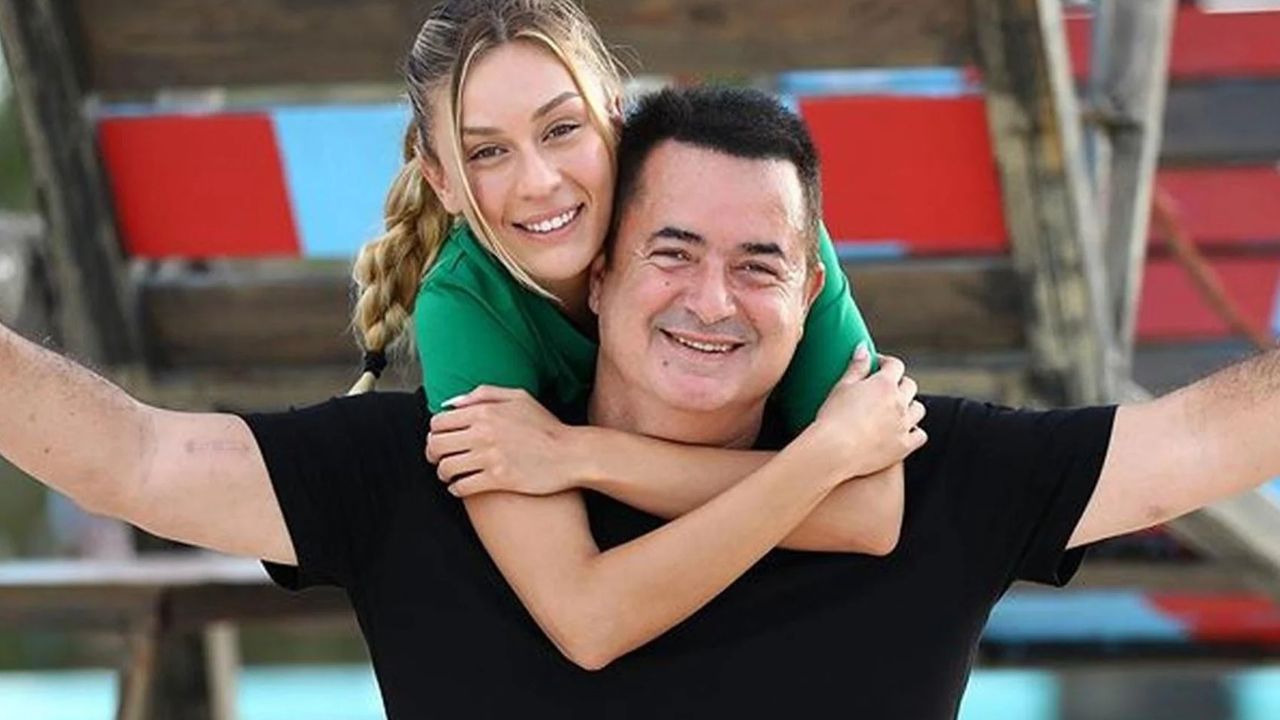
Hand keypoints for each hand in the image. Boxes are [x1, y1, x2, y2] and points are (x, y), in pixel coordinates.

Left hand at [426, 386, 580, 497]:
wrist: (571, 453)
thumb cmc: (546, 426)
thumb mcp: (519, 397)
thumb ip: (483, 394)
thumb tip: (451, 403)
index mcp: (485, 411)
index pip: (439, 422)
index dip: (435, 432)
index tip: (440, 439)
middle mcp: (483, 433)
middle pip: (437, 445)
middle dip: (433, 453)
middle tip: (438, 459)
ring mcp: (490, 457)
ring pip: (446, 468)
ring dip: (443, 473)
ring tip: (450, 474)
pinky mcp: (498, 480)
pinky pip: (462, 487)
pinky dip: (456, 488)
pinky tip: (461, 487)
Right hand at [802, 346, 925, 481]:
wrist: (834, 450)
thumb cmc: (832, 417)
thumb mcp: (842, 387)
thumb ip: (856, 366)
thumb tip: (864, 347)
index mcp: (884, 384)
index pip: (895, 365)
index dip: (886, 363)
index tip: (878, 365)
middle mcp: (899, 402)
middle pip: (910, 386)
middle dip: (899, 384)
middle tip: (885, 389)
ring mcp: (904, 425)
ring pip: (918, 409)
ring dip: (910, 406)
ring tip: (896, 409)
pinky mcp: (904, 446)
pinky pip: (920, 435)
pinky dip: (914, 431)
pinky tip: (903, 431)